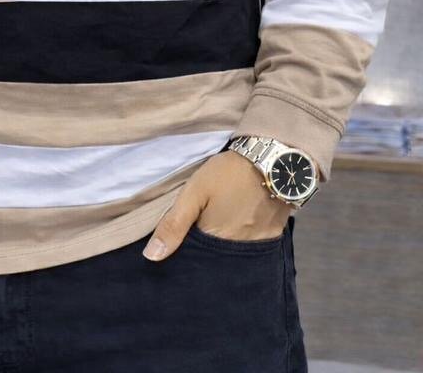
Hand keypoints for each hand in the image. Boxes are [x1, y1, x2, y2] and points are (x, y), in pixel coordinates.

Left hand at [142, 148, 291, 259]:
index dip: (185, 258)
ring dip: (223, 251)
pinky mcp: (272, 237)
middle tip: (197, 242)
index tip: (176, 254)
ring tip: (215, 237)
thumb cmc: (229, 174)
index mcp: (216, 242)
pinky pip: (253, 250)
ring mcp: (258, 246)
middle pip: (215, 263)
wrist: (273, 159)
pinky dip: (241, 244)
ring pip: (234, 258)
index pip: (195, 263)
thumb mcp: (195, 191)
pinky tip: (236, 231)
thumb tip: (151, 257)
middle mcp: (238, 253)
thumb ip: (173, 223)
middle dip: (205, 257)